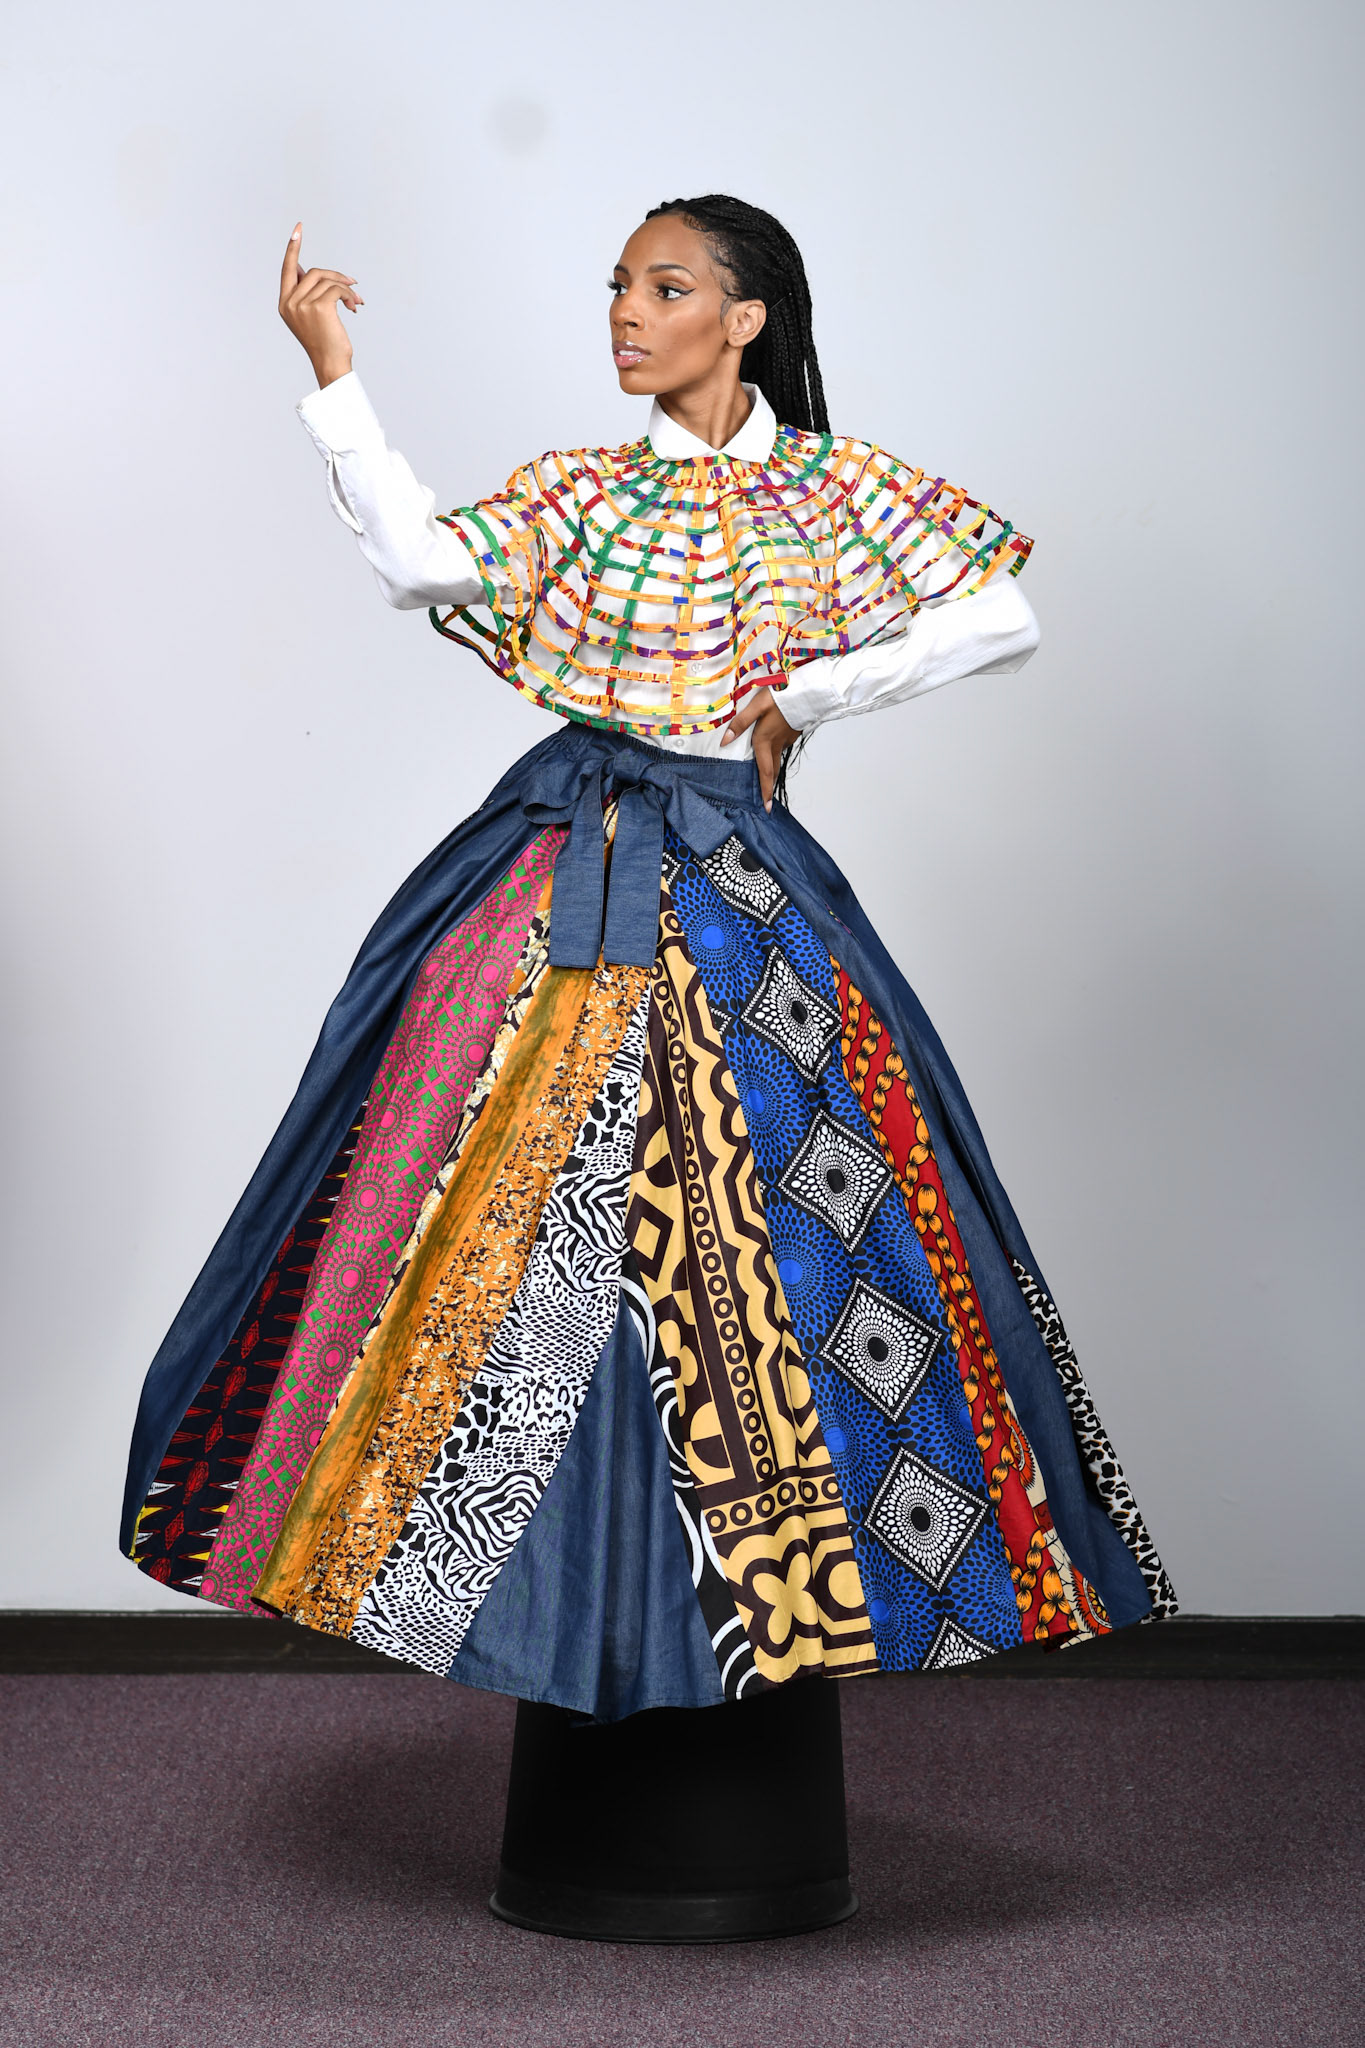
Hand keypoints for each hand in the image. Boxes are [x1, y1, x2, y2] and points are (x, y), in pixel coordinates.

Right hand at [278, 223, 363, 388]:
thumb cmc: (323, 341)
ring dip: (346, 288)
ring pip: (327, 280)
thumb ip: (305, 292)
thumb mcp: (308, 315)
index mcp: (284, 303)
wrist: (330, 364)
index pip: (287, 269)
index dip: (293, 247)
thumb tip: (306, 270)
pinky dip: (349, 295)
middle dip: (335, 276)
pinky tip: (354, 307)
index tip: (298, 228)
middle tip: (352, 285)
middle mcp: (289, 302)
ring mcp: (302, 305)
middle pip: (314, 272)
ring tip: (355, 301)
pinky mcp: (318, 307)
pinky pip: (336, 288)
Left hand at [720, 686, 800, 810]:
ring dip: (772, 771)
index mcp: (765, 740)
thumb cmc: (781, 696)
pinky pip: (782, 747)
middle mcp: (776, 743)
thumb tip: (725, 741)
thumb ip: (740, 723)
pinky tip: (773, 748)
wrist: (808, 691)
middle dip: (769, 787)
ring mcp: (787, 739)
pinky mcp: (793, 732)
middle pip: (772, 770)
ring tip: (767, 779)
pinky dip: (776, 753)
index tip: (767, 807)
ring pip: (777, 758)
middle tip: (768, 801)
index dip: (765, 790)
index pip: (765, 772)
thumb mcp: (756, 706)